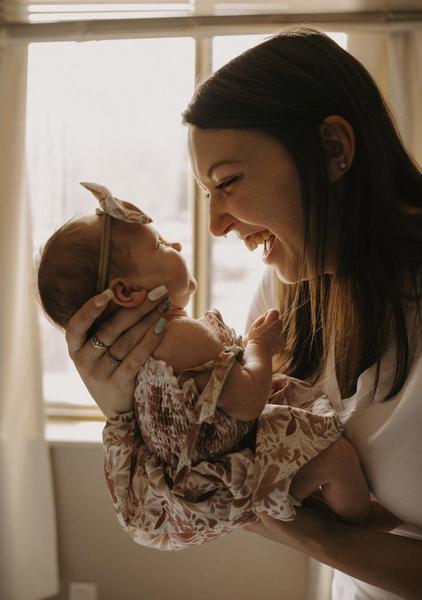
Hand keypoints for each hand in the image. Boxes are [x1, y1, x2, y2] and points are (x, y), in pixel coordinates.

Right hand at [65, 285, 169, 418]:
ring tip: (164, 305)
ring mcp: (99, 374)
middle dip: (135, 308)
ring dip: (147, 320)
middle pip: (109, 329)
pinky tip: (162, 326)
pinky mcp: (117, 384)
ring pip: (125, 342)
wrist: (117, 408)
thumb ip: (104, 327)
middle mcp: (83, 361)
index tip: (108, 293)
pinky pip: (136, 357)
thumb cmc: (109, 368)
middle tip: (157, 292)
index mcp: (75, 348)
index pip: (76, 326)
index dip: (90, 309)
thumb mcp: (96, 351)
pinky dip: (150, 340)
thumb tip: (127, 293)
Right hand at [246, 309, 283, 355]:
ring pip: (281, 328)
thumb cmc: (254, 339)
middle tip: (265, 329)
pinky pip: (282, 336)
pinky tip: (270, 342)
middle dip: (273, 323)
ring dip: (276, 330)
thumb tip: (269, 313)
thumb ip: (262, 318)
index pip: (274, 311)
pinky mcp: (283, 342)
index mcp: (271, 322)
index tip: (265, 320)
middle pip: (279, 320)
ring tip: (267, 337)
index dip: (269, 315)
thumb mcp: (254, 326)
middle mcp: (278, 327)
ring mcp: (282, 335)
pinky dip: (277, 338)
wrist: (259, 353)